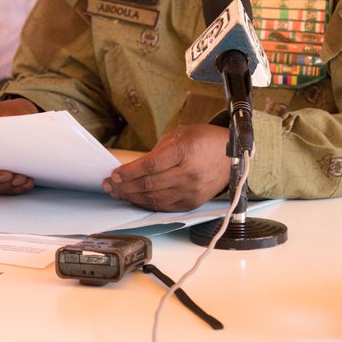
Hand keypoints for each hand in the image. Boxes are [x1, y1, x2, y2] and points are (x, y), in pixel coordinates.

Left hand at [103, 125, 230, 211]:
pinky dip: (147, 204)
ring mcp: (191, 191)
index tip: (115, 174)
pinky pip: (164, 206)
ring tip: (118, 193)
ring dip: (132, 197)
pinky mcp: (192, 203)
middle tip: (109, 185)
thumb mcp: (180, 134)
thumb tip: (135, 166)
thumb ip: (158, 150)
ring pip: (155, 198)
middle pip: (150, 184)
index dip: (129, 172)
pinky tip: (135, 199)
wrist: (232, 156)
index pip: (151, 165)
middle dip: (125, 186)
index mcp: (185, 152)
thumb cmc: (204, 141)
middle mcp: (189, 174)